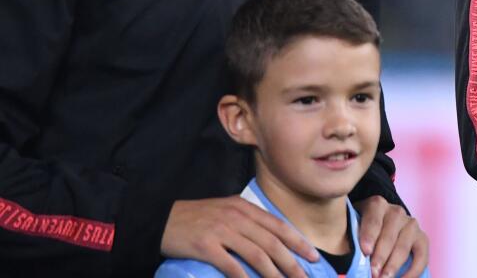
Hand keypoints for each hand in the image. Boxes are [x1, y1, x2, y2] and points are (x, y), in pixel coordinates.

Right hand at [162, 196, 317, 277]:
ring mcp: (221, 230)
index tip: (313, 257)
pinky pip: (231, 264)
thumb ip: (247, 222)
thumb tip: (271, 242)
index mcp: (244, 207)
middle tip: (304, 277)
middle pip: (272, 242)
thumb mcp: (226, 212)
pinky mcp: (205, 245)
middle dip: (292, 262)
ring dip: (274, 273)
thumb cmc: (196, 218)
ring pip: (257, 254)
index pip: (278, 226)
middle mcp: (237, 217)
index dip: (298, 242)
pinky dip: (245, 277)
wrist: (161, 219)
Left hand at [354, 196, 428, 277]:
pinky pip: (421, 255)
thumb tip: (349, 259)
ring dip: (393, 265)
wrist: (380, 228)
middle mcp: (396, 212)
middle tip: (373, 273)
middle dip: (380, 257)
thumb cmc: (361, 230)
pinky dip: (413, 271)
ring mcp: (411, 224)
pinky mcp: (422, 238)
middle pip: (389, 235)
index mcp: (377, 205)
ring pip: (403, 246)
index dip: (369, 235)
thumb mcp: (353, 227)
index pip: (374, 219)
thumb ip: (353, 239)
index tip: (365, 251)